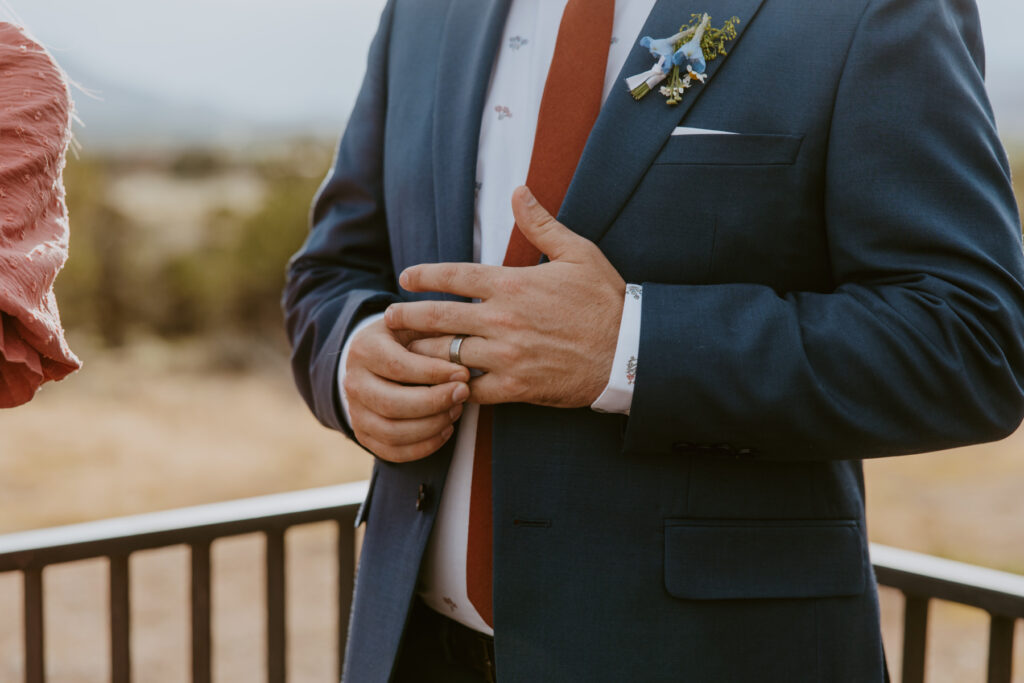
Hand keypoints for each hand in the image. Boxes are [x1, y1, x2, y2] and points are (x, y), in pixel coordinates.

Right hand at [343, 317, 470, 461]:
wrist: (376, 360)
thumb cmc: (405, 340)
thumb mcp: (416, 325)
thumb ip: (436, 330)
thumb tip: (465, 346)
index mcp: (364, 349)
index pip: (398, 366)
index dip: (433, 373)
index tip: (463, 374)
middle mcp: (353, 382)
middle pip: (392, 404)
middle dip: (434, 402)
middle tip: (463, 394)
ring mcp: (355, 412)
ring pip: (392, 432)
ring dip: (431, 426)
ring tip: (456, 410)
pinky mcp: (364, 434)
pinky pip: (393, 452)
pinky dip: (424, 446)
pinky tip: (446, 429)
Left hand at [385, 186, 625, 407]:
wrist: (629, 351)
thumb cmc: (605, 300)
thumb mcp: (578, 253)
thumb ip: (541, 224)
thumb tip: (519, 190)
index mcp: (512, 283)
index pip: (453, 276)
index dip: (423, 276)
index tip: (405, 277)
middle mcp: (501, 319)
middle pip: (437, 317)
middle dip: (407, 318)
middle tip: (388, 320)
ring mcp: (505, 354)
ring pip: (445, 356)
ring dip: (421, 355)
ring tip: (404, 355)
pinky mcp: (515, 385)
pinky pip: (471, 388)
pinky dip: (453, 387)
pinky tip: (441, 385)